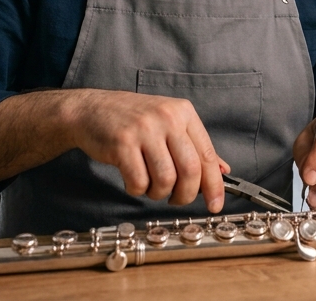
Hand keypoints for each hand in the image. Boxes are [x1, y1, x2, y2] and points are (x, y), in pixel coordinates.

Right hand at [69, 89, 229, 211]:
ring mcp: (144, 130)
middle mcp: (167, 118)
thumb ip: (195, 147)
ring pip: (165, 179)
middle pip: (190, 170)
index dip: (214, 185)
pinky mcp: (122, 143)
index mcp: (183, 113)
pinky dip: (138, 190)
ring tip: (150, 187)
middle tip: (176, 200)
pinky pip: (139, 181)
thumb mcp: (169, 124)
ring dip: (159, 193)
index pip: (207, 155)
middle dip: (185, 195)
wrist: (91, 109)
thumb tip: (223, 171)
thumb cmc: (133, 120)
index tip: (215, 205)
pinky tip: (133, 180)